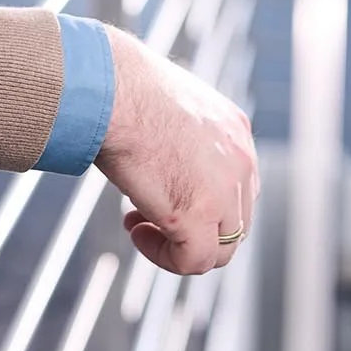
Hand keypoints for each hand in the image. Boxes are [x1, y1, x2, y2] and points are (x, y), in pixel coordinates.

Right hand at [96, 27, 258, 274]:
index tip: (161, 192)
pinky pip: (192, 262)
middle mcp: (240, 161)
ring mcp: (225, 191)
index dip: (200, 200)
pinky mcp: (198, 215)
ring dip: (178, 245)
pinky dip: (164, 257)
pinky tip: (136, 231)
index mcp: (234, 129)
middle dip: (191, 226)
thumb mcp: (167, 107)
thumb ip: (179, 136)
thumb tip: (160, 160)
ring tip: (138, 225)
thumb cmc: (121, 87)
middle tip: (145, 213)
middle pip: (233, 221)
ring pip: (218, 249)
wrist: (111, 88)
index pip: (236, 186)